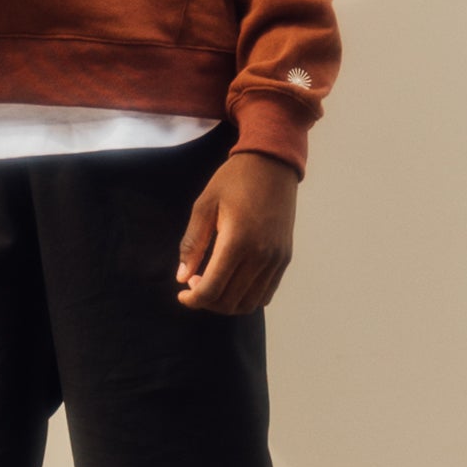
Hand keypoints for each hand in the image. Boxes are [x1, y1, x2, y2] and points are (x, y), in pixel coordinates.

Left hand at [175, 150, 297, 314]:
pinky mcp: (285, 258)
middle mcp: (261, 255)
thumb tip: (182, 278)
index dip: (192, 299)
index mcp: (237, 241)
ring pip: (249, 303)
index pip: (212, 289)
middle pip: (229, 302)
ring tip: (212, 282)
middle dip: (206, 302)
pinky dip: (246, 297)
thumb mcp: (204, 206)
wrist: (272, 163)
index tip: (182, 293)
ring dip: (226, 302)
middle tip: (193, 283)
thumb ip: (192, 244)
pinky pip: (265, 293)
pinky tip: (232, 280)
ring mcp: (276, 259)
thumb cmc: (234, 180)